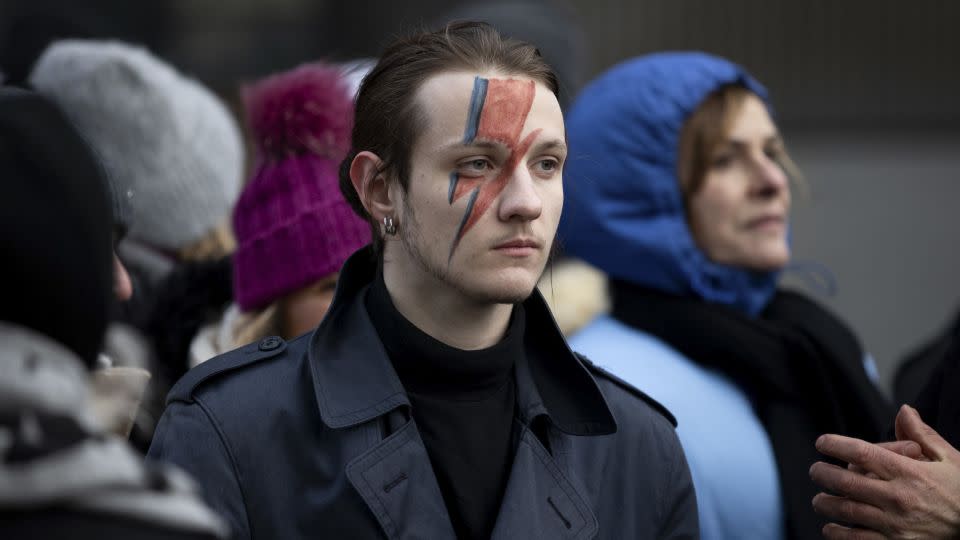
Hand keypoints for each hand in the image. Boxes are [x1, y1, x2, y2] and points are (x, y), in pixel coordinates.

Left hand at [809, 405, 959, 538]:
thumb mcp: (950, 459)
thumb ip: (922, 435)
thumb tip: (903, 410)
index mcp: (909, 473)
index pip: (863, 453)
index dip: (836, 445)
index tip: (822, 442)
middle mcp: (900, 498)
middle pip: (847, 483)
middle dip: (823, 474)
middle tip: (816, 471)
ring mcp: (897, 525)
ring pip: (848, 512)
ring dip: (826, 504)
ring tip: (820, 499)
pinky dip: (839, 534)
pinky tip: (831, 528)